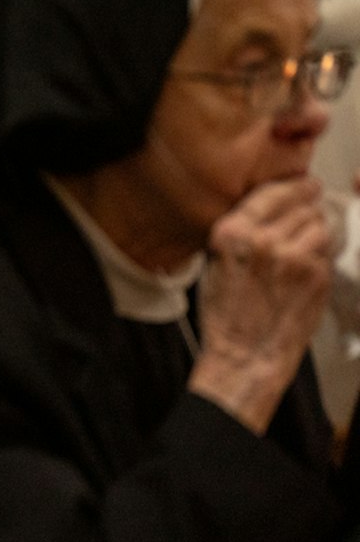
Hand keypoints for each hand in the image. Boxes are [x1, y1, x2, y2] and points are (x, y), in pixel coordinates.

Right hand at [191, 176, 330, 433]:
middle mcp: (264, 240)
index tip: (305, 185)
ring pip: (320, 225)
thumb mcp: (215, 263)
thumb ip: (240, 232)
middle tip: (299, 227)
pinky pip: (327, 251)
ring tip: (300, 252)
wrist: (244, 355)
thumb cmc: (226, 315)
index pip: (272, 191)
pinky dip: (321, 256)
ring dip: (315, 234)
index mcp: (232, 232)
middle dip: (305, 213)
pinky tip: (304, 272)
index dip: (294, 187)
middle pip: (302, 206)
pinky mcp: (317, 276)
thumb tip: (269, 207)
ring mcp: (294, 257)